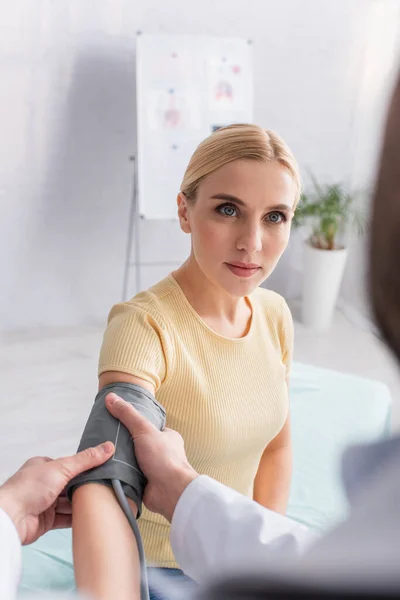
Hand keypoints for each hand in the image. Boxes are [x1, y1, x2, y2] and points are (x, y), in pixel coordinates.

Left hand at [0, 442, 113, 544]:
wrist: (12, 519)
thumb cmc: (29, 488)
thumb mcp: (62, 467)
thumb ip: (86, 460)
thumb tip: (108, 447)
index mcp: (44, 466)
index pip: (69, 465)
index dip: (84, 467)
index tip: (103, 469)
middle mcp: (43, 483)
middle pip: (70, 484)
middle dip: (84, 487)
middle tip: (106, 487)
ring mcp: (44, 502)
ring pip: (68, 502)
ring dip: (81, 503)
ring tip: (102, 502)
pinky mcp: (46, 520)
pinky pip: (65, 518)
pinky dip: (76, 518)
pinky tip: (89, 516)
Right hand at [105, 393, 197, 521]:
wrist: (170, 492)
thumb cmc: (163, 458)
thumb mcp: (144, 430)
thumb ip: (128, 414)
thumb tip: (110, 397)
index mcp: (167, 437)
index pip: (147, 427)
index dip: (132, 424)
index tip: (115, 422)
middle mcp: (162, 452)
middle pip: (137, 444)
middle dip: (123, 444)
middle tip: (105, 440)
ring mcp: (154, 468)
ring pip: (132, 460)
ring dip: (120, 460)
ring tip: (102, 454)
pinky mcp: (145, 483)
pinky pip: (129, 476)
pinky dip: (120, 474)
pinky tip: (106, 470)